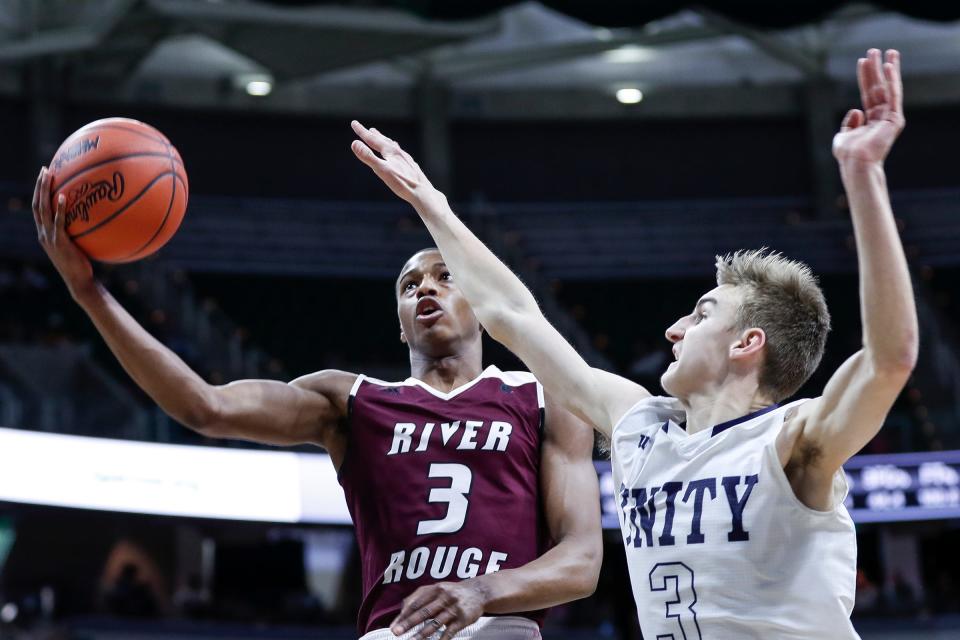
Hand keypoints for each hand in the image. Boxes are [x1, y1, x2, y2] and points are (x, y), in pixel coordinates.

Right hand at [31, 166, 94, 299]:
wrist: (79, 280)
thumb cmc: (82, 264)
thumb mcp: (76, 245)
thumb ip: (77, 231)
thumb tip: (92, 217)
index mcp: (45, 233)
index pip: (38, 208)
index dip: (38, 192)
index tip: (44, 177)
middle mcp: (43, 233)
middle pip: (37, 204)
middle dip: (39, 186)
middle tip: (45, 169)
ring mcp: (49, 238)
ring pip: (43, 209)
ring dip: (44, 191)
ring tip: (50, 175)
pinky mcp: (59, 242)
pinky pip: (58, 222)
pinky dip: (59, 209)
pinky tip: (64, 196)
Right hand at [350, 120, 439, 207]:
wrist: (423, 193)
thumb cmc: (402, 183)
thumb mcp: (381, 170)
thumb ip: (368, 157)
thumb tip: (354, 143)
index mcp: (391, 152)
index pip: (372, 139)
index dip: (362, 131)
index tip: (354, 122)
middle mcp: (399, 153)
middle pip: (384, 141)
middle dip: (375, 136)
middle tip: (369, 130)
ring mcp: (406, 160)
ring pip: (394, 147)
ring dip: (386, 142)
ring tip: (383, 139)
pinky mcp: (412, 168)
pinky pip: (401, 155)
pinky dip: (396, 151)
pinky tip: (399, 156)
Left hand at [390, 580, 488, 639]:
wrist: (479, 592)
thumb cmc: (452, 592)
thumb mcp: (437, 588)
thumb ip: (420, 596)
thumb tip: (402, 610)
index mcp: (435, 589)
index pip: (416, 602)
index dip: (404, 615)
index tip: (394, 625)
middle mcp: (444, 597)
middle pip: (424, 612)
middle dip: (408, 623)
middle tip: (396, 632)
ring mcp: (454, 608)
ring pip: (435, 623)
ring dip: (422, 634)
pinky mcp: (463, 619)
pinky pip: (449, 632)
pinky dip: (441, 639)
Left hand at [832, 49, 903, 164]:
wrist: (855, 163)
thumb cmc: (848, 154)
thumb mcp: (842, 137)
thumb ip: (848, 123)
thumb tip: (855, 110)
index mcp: (870, 120)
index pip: (868, 93)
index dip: (865, 76)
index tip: (863, 60)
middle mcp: (881, 117)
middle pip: (878, 87)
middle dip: (877, 68)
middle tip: (875, 50)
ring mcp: (889, 117)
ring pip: (887, 88)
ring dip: (887, 69)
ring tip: (887, 52)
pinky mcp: (894, 119)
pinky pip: (893, 95)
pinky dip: (892, 80)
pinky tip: (890, 66)